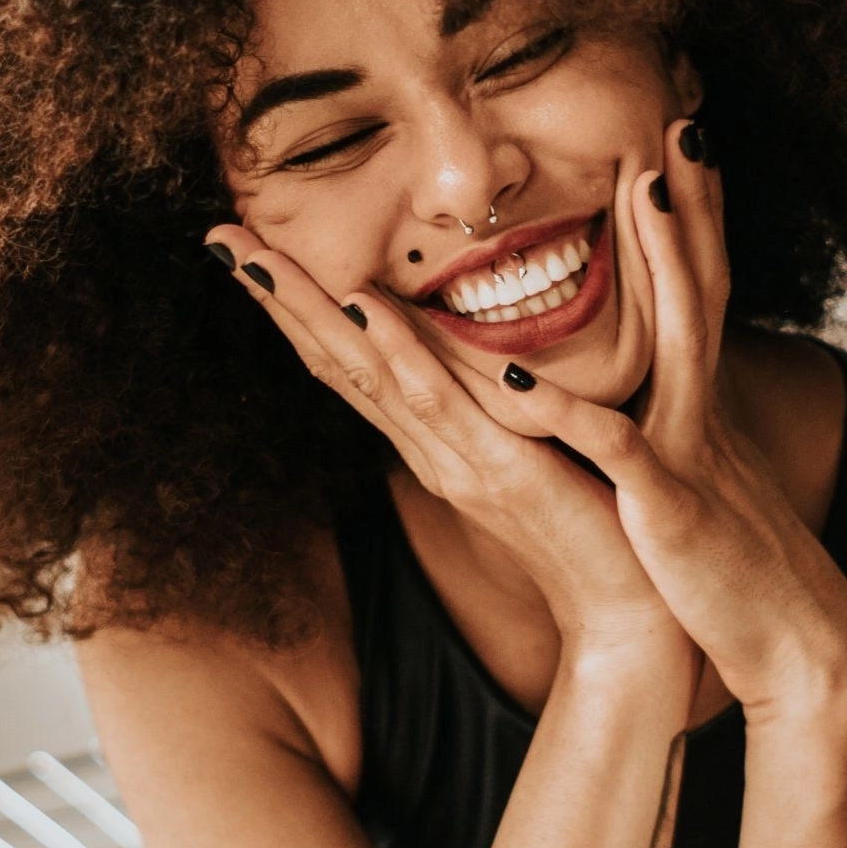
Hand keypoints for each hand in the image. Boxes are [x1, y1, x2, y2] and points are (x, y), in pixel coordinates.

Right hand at [203, 220, 695, 671]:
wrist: (628, 610)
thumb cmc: (591, 526)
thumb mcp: (533, 449)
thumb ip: (497, 405)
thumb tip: (476, 352)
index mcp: (434, 440)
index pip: (351, 363)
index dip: (299, 307)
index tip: (252, 249)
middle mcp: (429, 449)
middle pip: (336, 362)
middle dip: (277, 298)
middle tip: (218, 236)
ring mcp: (457, 461)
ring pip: (368, 373)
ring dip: (310, 312)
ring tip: (258, 257)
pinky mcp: (502, 472)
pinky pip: (441, 404)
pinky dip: (399, 353)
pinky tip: (365, 308)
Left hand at [502, 119, 846, 717]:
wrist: (797, 649)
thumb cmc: (736, 576)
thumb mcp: (705, 489)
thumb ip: (678, 439)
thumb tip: (655, 409)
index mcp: (700, 410)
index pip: (700, 297)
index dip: (693, 224)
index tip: (680, 152)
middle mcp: (702, 413)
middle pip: (704, 288)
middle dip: (693, 206)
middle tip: (683, 121)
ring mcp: (690, 452)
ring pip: (677, 339)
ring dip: (664, 262)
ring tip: (642, 189)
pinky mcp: (668, 505)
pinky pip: (614, 445)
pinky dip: (567, 410)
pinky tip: (521, 372)